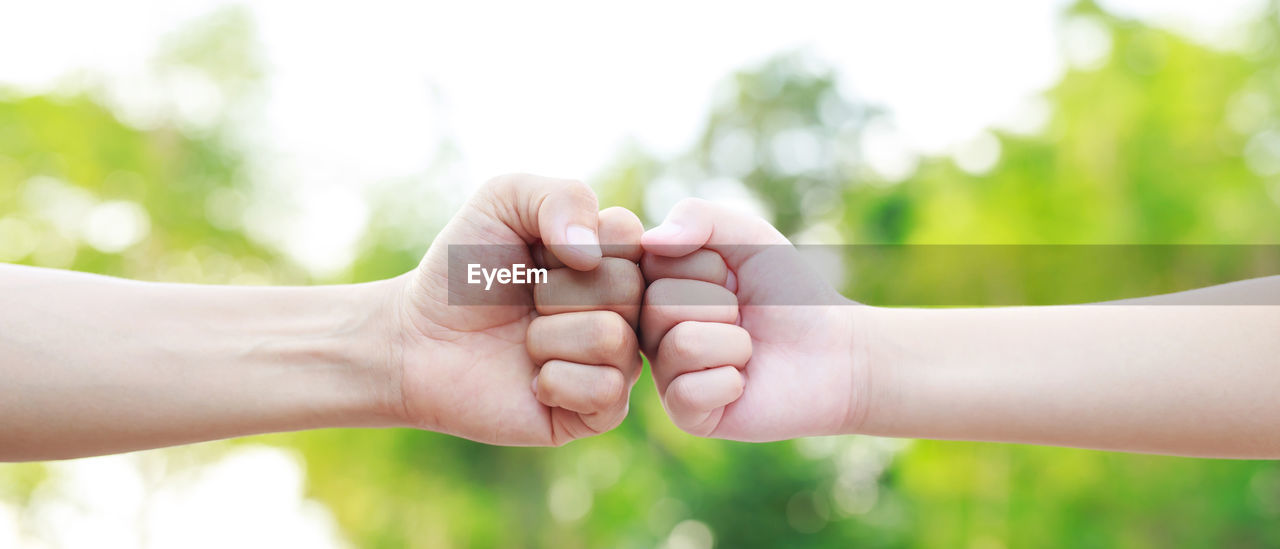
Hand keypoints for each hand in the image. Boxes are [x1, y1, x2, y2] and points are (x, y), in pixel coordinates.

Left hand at [390, 174, 643, 445]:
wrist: (417, 340)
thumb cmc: (463, 271)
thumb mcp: (503, 201)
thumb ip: (560, 196)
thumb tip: (592, 254)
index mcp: (611, 258)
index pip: (632, 237)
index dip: (574, 243)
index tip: (539, 253)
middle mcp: (624, 309)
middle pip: (628, 288)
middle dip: (557, 291)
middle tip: (526, 301)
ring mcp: (615, 361)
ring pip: (614, 339)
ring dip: (548, 337)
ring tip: (524, 341)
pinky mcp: (597, 413)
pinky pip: (606, 391)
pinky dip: (556, 381)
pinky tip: (532, 379)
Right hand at [639, 198, 868, 440]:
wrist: (837, 352)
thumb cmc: (791, 294)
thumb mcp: (749, 237)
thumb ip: (699, 216)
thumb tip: (650, 240)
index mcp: (658, 285)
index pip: (651, 262)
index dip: (705, 265)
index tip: (730, 277)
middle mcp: (653, 330)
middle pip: (659, 304)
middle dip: (720, 304)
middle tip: (744, 317)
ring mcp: (666, 374)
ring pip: (682, 344)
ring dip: (733, 342)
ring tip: (748, 349)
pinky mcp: (687, 414)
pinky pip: (689, 392)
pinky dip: (731, 381)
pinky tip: (744, 382)